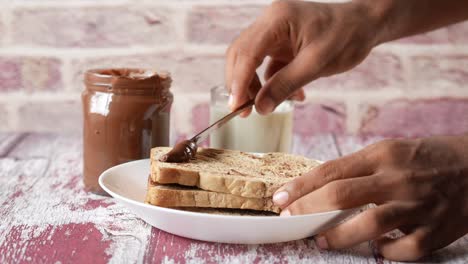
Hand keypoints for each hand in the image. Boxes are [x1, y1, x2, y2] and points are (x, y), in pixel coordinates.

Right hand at [225, 0, 378, 115]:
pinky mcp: (281, 44)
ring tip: (268, 106)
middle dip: (240, 84)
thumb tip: (259, 108)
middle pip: (240, 55)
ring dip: (255, 86)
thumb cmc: (346, 36)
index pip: (246, 52)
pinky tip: (292, 95)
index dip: (238, 82)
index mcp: (277, 19)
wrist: (365, 26)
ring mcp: (274, 33)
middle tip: (243, 111)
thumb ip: (285, 85)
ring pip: (250, 62)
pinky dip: (272, 83)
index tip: (236, 107)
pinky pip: (266, 66)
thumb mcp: (316, 64)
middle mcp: (270, 23)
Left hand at [272, 136, 467, 260]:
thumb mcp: (391, 151)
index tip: (280, 198)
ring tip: (323, 240)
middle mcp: (397, 178)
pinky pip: (403, 250)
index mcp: (383, 154)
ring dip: (338, 236)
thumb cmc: (427, 158)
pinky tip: (377, 249)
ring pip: (367, 225)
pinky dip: (385, 253)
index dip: (301, 186)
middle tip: (290, 219)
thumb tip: (319, 187)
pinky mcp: (437, 230)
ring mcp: (418, 205)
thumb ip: (358, 168)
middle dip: (307, 209)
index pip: (331, 170)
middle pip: (340, 195)